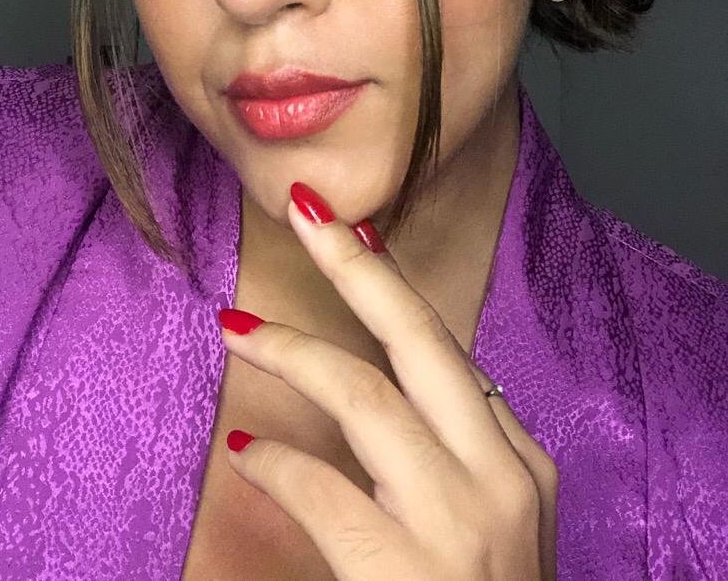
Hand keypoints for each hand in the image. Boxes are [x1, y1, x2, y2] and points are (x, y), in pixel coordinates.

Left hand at [217, 181, 557, 579]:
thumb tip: (385, 381)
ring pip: (365, 396)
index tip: (352, 234)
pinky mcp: (410, 569)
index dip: (390, 288)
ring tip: (237, 327)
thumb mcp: (490, 523)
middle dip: (359, 269)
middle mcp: (502, 476)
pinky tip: (249, 450)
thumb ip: (448, 452)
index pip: (447, 351)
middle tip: (309, 212)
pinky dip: (280, 463)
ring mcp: (462, 523)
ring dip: (294, 351)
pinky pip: (325, 490)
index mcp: (521, 461)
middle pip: (422, 339)